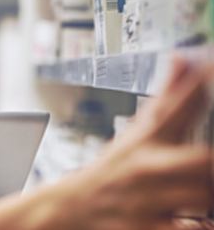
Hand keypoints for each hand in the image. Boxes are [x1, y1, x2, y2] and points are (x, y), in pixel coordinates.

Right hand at [0, 56, 213, 229]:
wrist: (71, 208)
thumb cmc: (113, 169)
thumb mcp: (137, 132)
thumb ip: (168, 97)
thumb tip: (184, 58)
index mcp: (147, 138)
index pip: (178, 105)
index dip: (198, 84)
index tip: (210, 65)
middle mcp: (146, 166)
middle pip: (201, 160)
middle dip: (210, 162)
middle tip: (208, 163)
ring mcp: (145, 200)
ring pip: (200, 197)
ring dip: (207, 195)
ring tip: (202, 189)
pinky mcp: (145, 228)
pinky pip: (188, 229)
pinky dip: (198, 225)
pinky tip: (198, 219)